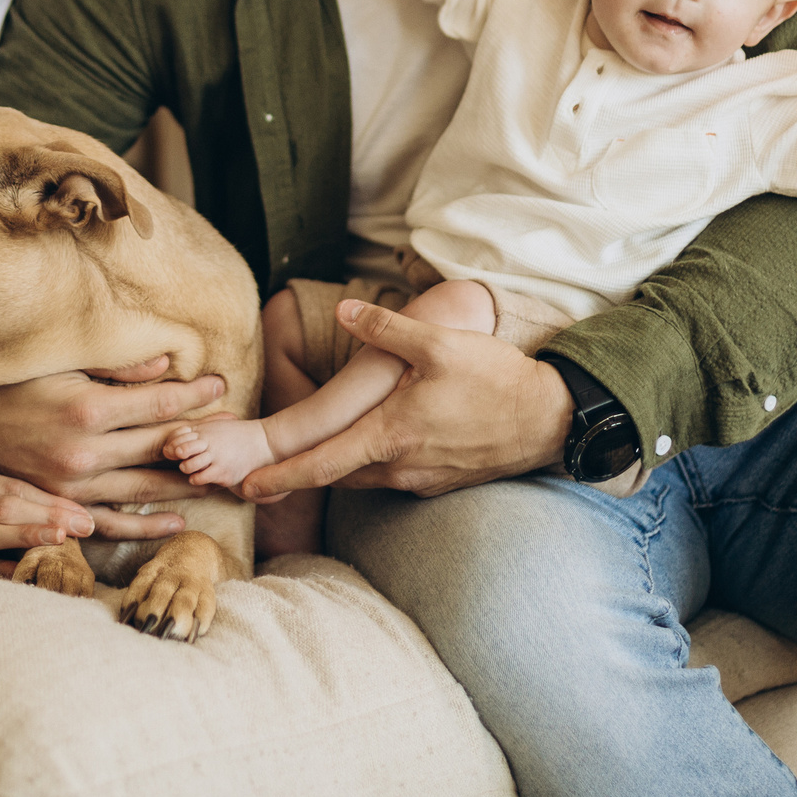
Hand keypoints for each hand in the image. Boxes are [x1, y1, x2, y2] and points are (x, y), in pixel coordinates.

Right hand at [0, 357, 223, 539]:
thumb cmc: (13, 386)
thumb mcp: (63, 367)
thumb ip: (117, 370)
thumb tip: (167, 361)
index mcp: (87, 408)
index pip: (159, 404)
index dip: (195, 395)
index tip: (222, 385)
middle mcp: (85, 451)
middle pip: (162, 447)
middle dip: (204, 438)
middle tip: (239, 431)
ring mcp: (75, 486)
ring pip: (147, 487)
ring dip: (188, 481)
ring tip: (223, 474)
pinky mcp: (64, 507)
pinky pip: (114, 522)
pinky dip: (148, 525)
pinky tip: (180, 521)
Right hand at [0, 452, 95, 572]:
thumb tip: (36, 484)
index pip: (8, 484)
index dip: (45, 496)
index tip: (78, 506)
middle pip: (5, 508)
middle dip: (48, 516)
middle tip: (85, 524)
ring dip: (29, 539)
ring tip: (64, 542)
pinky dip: (1, 570)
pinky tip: (28, 573)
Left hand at [237, 299, 570, 499]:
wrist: (550, 420)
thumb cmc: (495, 380)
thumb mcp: (440, 343)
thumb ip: (387, 329)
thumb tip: (347, 308)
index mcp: (389, 435)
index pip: (320, 464)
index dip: (280, 477)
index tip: (246, 487)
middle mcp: (400, 467)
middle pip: (336, 476)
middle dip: (299, 476)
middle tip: (261, 476)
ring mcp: (423, 480)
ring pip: (365, 479)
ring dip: (338, 470)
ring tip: (311, 460)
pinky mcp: (442, 483)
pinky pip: (394, 478)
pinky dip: (373, 468)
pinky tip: (375, 448)